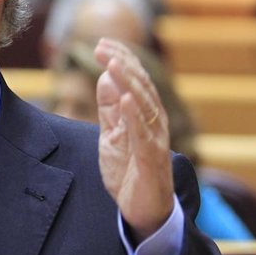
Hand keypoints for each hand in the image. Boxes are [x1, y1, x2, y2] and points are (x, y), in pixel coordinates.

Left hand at [94, 38, 174, 239]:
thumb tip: (105, 77)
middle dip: (122, 64)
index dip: (120, 60)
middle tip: (102, 47)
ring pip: (144, 105)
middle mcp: (154, 123)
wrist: (144, 211)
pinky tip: (125, 100)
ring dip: (128, 83)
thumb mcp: (113, 135)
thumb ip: (109, 109)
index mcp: (145, 115)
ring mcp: (155, 140)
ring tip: (113, 64)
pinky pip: (144, 135)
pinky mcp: (152, 160)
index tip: (100, 43)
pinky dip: (135, 116)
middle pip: (141, 87)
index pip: (134, 80)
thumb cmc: (131, 172)